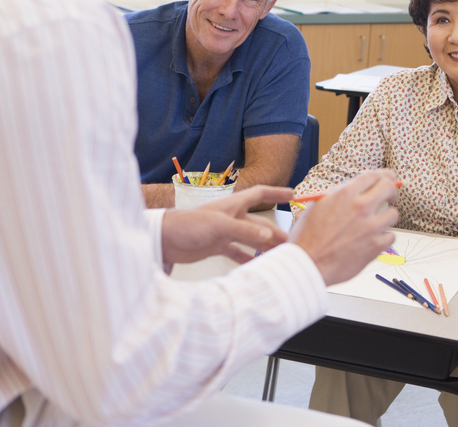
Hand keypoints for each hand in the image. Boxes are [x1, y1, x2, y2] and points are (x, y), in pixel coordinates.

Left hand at [161, 185, 292, 264]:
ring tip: (278, 255)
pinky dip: (246, 257)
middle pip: (260, 223)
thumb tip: (269, 236)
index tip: (293, 194)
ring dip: (264, 245)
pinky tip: (255, 265)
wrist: (164, 239)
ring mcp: (224, 232)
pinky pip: (236, 251)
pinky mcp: (216, 245)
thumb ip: (245, 232)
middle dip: (276, 231)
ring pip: (251, 238)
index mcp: (233, 205)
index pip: (260, 194)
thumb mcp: (219, 226)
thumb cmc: (188, 224)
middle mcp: (231, 217)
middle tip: (292, 242)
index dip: (277, 193)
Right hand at [288, 170, 399, 285]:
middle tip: (389, 198)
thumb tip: (353, 190)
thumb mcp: (317, 206)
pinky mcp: (376, 245)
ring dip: (386, 217)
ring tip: (376, 224)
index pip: (373, 175)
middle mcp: (360, 207)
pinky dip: (383, 238)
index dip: (383, 175)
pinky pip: (391, 236)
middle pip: (389, 187)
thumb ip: (337, 196)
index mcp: (345, 194)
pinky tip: (372, 241)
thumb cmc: (307, 238)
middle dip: (392, 191)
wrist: (308, 264)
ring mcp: (370, 226)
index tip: (387, 179)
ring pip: (393, 214)